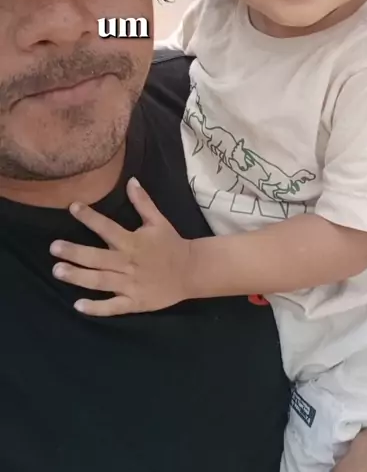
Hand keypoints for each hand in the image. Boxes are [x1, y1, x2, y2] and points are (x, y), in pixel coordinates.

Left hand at [50, 178, 193, 316]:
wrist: (191, 271)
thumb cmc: (170, 244)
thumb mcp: (158, 220)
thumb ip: (143, 202)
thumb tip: (131, 180)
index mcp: (133, 241)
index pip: (107, 227)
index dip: (90, 217)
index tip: (72, 207)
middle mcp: (128, 262)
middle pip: (98, 257)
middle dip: (75, 252)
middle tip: (54, 247)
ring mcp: (130, 284)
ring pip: (100, 281)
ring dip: (78, 276)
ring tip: (57, 271)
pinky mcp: (134, 302)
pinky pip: (113, 307)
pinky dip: (97, 308)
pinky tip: (78, 305)